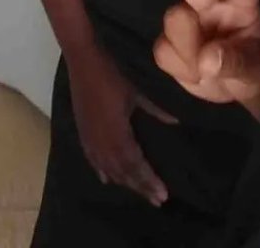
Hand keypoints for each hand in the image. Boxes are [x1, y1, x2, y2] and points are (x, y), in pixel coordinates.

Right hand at [66, 42, 176, 206]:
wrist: (83, 58)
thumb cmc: (112, 72)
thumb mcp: (137, 90)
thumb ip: (156, 109)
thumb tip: (178, 122)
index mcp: (117, 134)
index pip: (135, 165)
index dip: (148, 181)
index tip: (163, 195)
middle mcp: (101, 142)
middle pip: (122, 172)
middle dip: (140, 187)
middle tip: (157, 200)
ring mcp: (89, 138)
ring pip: (108, 169)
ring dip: (124, 182)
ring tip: (139, 192)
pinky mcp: (82, 131)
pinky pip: (93, 160)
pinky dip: (103, 171)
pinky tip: (108, 179)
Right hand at [154, 0, 259, 121]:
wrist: (229, 88)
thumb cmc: (249, 68)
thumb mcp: (253, 70)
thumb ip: (234, 63)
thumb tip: (206, 60)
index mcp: (241, 7)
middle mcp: (211, 6)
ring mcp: (188, 20)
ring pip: (175, 22)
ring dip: (186, 49)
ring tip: (202, 69)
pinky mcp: (169, 39)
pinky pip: (164, 51)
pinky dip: (178, 67)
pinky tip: (192, 72)